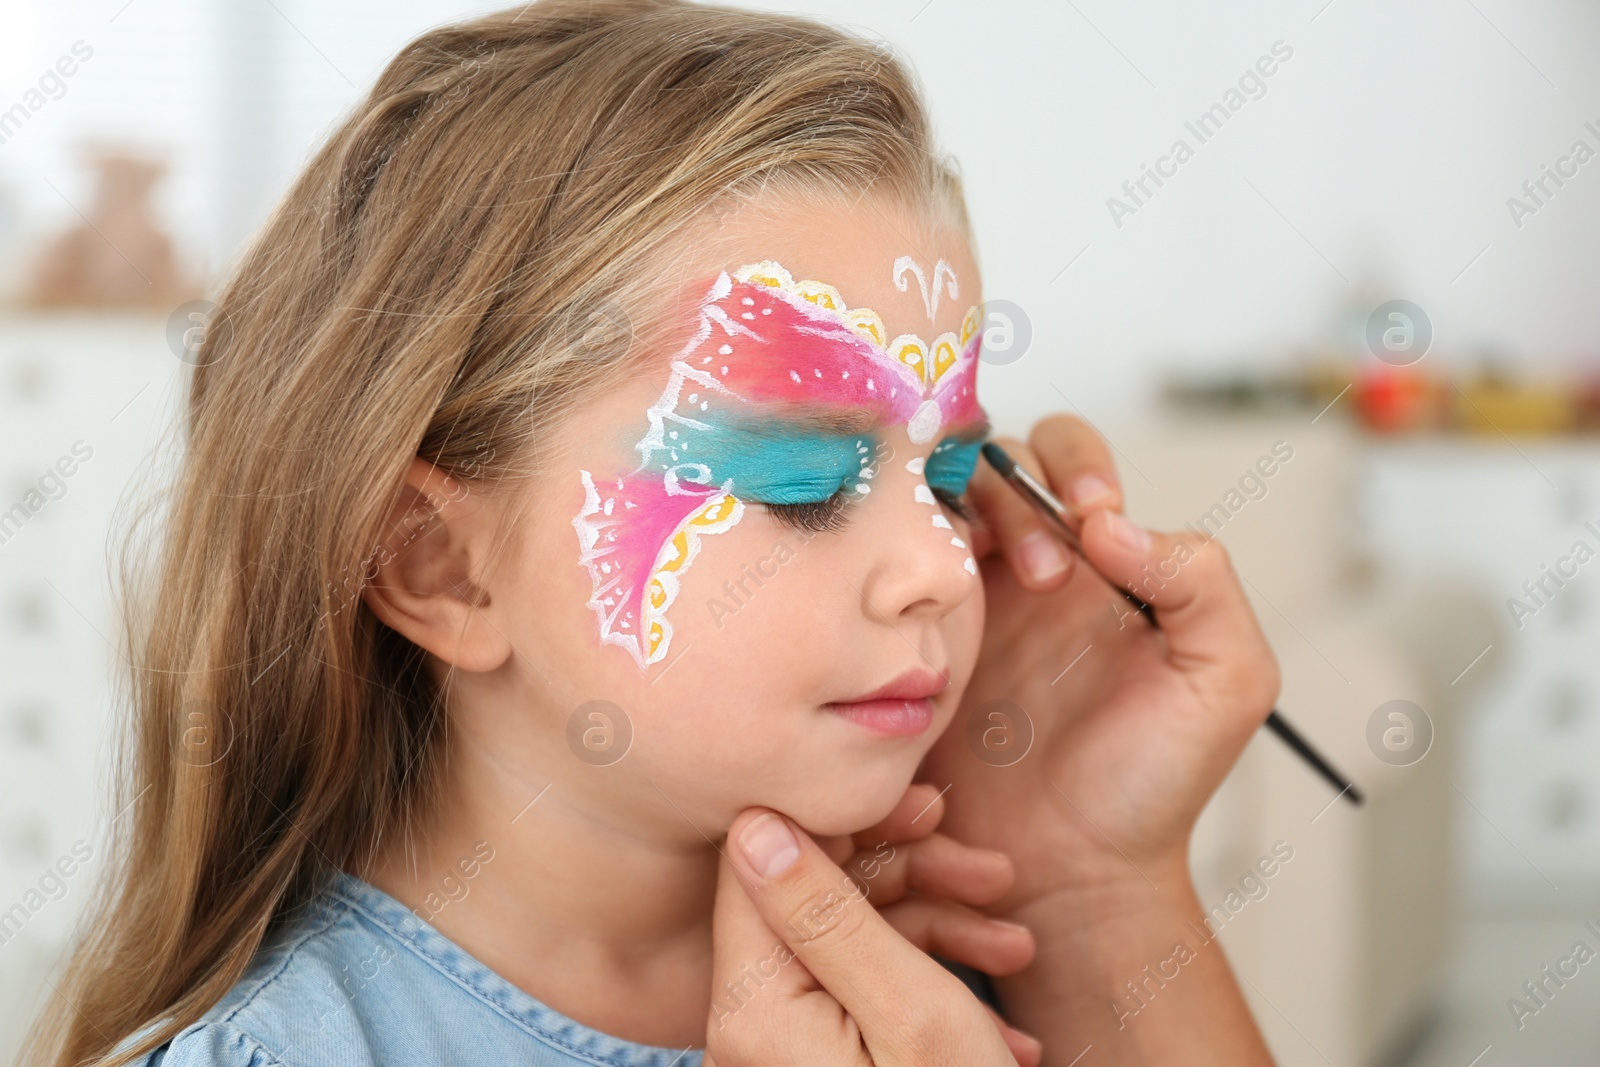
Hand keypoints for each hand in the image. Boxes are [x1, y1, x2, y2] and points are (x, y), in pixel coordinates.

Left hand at [705, 806, 1042, 1065]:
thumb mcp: (910, 1012)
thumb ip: (827, 913)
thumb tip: (754, 823)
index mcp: (753, 1006)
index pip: (762, 863)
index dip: (844, 820)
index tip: (925, 805)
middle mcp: (752, 1024)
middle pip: (812, 892)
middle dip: (910, 870)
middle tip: (992, 868)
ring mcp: (788, 1045)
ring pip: (852, 935)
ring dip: (941, 923)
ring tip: (1018, 939)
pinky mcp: (827, 1059)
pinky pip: (868, 988)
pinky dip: (937, 982)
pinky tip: (1005, 1018)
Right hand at [920, 413, 1280, 909]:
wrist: (1071, 871)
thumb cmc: (1155, 786)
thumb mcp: (1226, 680)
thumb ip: (1201, 581)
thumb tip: (1109, 524)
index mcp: (1100, 560)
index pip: (1072, 460)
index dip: (1077, 467)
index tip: (1093, 521)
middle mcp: (1026, 567)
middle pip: (993, 466)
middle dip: (1015, 495)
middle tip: (1043, 575)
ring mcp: (965, 604)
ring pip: (933, 509)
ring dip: (960, 526)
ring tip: (993, 595)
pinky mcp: (912, 646)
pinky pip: (890, 577)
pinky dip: (903, 569)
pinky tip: (931, 616)